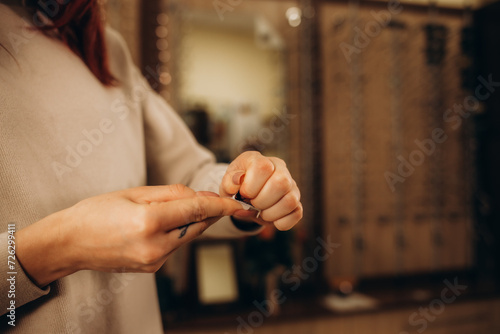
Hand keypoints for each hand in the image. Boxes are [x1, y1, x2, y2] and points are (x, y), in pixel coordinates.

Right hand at [16, 184, 243, 286]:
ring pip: (187, 236)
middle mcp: (155, 246)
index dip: (219, 204)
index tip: (236, 202)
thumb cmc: (96, 213)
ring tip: (182, 206)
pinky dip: (178, 232)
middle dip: (210, 212)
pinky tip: (167, 222)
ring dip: (192, 221)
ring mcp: (154, 261)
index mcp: (148, 222)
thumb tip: (198, 195)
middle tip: (219, 199)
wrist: (70, 244)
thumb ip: (170, 194)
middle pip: (196, 226)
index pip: (195, 209)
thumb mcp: (133, 193)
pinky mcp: (152, 267)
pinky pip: (175, 245)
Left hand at [220, 151, 302, 230]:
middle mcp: (280, 169)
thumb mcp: (228, 182)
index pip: (263, 167)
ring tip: (260, 212)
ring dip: (270, 213)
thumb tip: (237, 181)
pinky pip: (296, 214)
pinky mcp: (296, 203)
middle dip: (261, 201)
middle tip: (252, 204)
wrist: (245, 196)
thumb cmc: (237, 187)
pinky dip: (281, 222)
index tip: (243, 194)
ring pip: (290, 200)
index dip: (251, 186)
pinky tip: (270, 218)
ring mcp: (292, 186)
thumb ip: (228, 182)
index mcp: (261, 160)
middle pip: (281, 183)